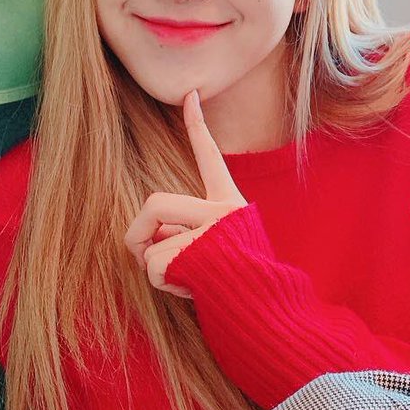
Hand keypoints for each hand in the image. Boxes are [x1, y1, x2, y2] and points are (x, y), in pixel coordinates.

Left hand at [124, 89, 248, 298]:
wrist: (271, 314)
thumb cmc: (241, 287)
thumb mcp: (217, 250)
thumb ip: (186, 232)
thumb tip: (146, 241)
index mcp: (230, 204)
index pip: (210, 158)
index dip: (198, 126)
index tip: (189, 94)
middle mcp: (224, 210)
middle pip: (155, 203)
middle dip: (138, 232)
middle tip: (142, 252)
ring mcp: (213, 232)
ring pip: (151, 245)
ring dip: (155, 270)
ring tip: (187, 281)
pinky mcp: (201, 254)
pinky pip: (155, 266)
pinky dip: (163, 283)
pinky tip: (192, 290)